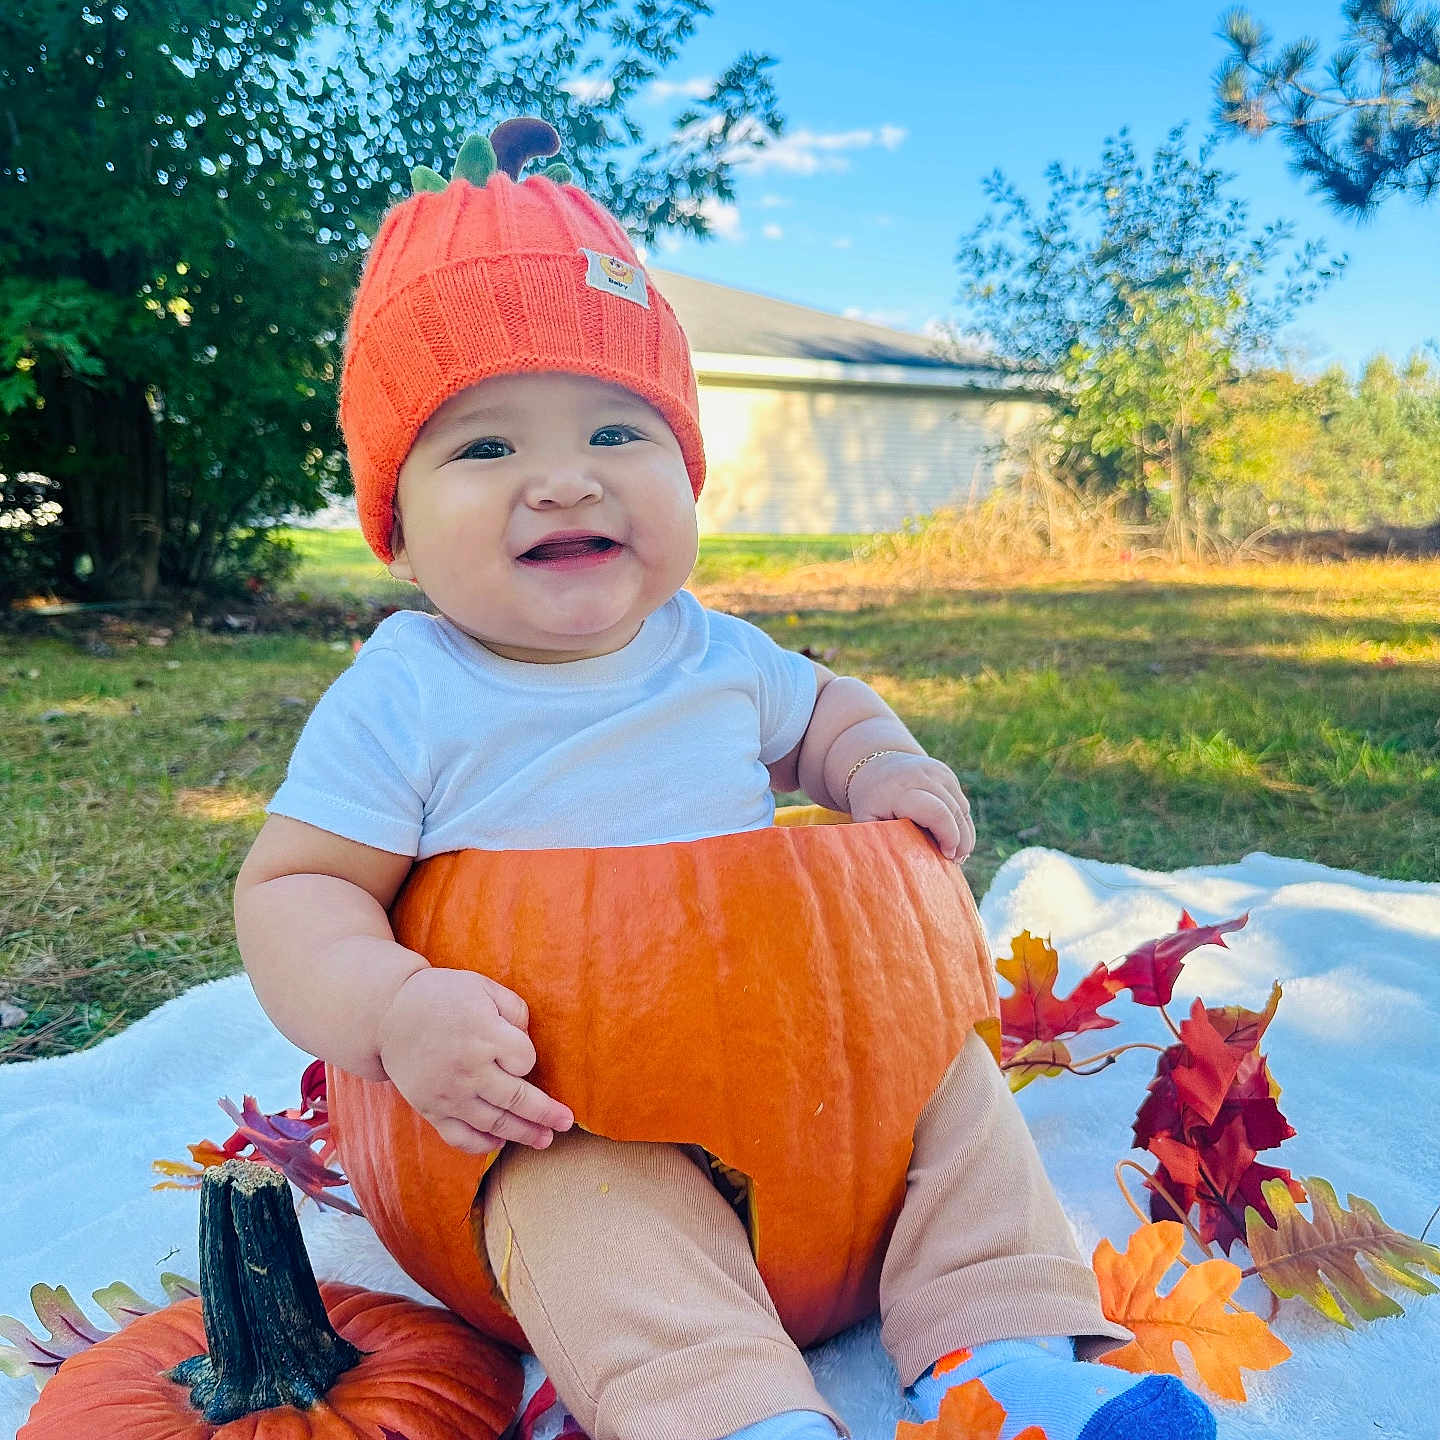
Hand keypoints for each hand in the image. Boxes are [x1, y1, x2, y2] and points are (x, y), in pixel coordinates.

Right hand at [377, 966, 574, 1154]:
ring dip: (524, 1134)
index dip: (529, 1059)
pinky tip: (501, 1142)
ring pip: (495, 1123)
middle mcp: (469, 1068)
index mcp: (484, 1034)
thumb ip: (514, 1009)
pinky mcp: (431, 1109)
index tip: (522, 1055)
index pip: (525, 1059)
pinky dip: (483, 1144)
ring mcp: (449, 1093)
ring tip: (544, 1140)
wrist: (388, 1014)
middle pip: (517, 1099)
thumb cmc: (443, 996)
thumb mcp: (483, 987)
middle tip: (565, 1123)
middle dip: (546, 1114)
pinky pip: (461, 1137)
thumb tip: (528, 1038)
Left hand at [846, 752, 974, 862]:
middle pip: (954, 811)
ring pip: (962, 808)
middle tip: (956, 862)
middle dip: (961, 840)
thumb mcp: (866, 820)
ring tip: (958, 855)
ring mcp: (937, 772)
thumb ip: (880, 840)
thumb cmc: (869, 801)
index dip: (949, 836)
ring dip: (966, 834)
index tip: (947, 857)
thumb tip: (897, 870)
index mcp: (901, 790)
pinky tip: (956, 839)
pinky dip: (962, 822)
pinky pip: (962, 802)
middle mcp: (922, 776)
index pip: (937, 813)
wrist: (874, 766)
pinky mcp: (946, 774)